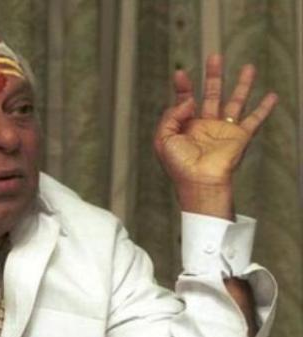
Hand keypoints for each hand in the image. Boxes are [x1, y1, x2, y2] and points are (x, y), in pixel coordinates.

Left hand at [153, 54, 277, 218]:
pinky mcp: (240, 136)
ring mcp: (224, 130)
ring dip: (242, 84)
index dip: (183, 87)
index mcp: (186, 127)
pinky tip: (272, 96)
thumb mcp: (163, 139)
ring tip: (249, 67)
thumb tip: (189, 100)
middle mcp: (205, 126)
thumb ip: (171, 115)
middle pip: (211, 94)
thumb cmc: (179, 165)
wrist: (200, 182)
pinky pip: (255, 119)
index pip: (185, 101)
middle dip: (213, 76)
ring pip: (235, 101)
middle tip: (214, 56)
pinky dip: (265, 108)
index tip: (181, 74)